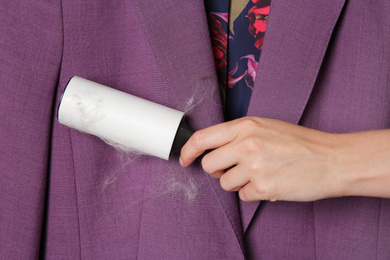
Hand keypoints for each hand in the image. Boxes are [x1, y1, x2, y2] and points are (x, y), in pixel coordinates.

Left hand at [180, 117, 343, 201]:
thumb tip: (214, 150)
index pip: (203, 138)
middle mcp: (247, 144)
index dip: (188, 150)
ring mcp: (255, 166)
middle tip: (233, 169)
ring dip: (238, 183)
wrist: (331, 159)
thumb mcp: (266, 127)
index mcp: (246, 126)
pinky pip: (244, 196)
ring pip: (225, 183)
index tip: (184, 158)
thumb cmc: (300, 143)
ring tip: (260, 174)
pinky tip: (270, 183)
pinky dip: (254, 193)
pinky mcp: (264, 187)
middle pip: (209, 165)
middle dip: (217, 171)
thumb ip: (238, 135)